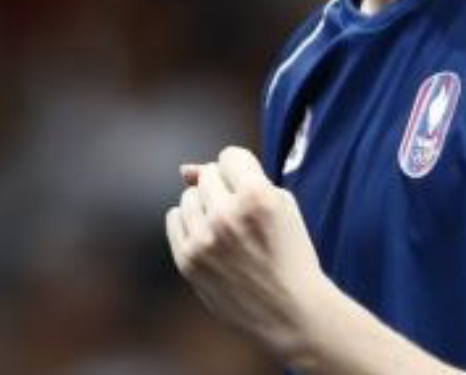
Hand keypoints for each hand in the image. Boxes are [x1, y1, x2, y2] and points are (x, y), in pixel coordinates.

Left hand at [165, 146, 329, 359]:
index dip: (243, 172)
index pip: (230, 155)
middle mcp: (227, 215)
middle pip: (208, 175)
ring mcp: (204, 239)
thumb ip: (239, 178)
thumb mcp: (281, 206)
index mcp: (257, 196)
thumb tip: (185, 169)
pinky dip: (190, 223)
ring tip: (229, 232)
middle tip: (243, 216)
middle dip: (224, 189)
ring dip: (206, 207)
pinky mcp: (187, 260)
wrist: (290, 311)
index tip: (252, 193)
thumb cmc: (289, 254)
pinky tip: (211, 239)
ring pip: (189, 197)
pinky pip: (175, 217)